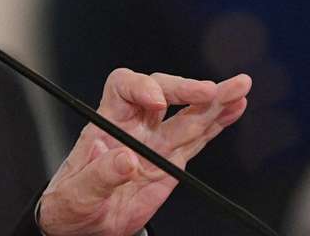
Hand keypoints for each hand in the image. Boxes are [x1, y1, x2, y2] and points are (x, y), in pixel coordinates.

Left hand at [38, 68, 250, 235]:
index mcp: (105, 124)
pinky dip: (217, 122)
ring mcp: (155, 142)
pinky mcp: (171, 162)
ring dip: (213, 100)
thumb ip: (100, 175)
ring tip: (238, 87)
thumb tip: (125, 159)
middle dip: (185, 90)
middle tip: (209, 91)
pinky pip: (198, 137)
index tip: (157, 102)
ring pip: (187, 114)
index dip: (140, 87)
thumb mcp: (77, 193)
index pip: (122, 87)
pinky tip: (235, 107)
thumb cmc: (71, 201)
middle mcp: (133, 126)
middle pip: (161, 93)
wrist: (82, 222)